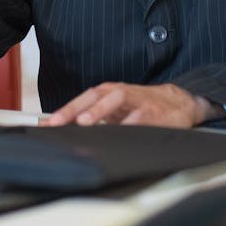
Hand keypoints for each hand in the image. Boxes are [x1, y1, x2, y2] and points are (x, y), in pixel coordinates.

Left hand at [44, 82, 217, 127]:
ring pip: (116, 99)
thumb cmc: (141, 106)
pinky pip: (140, 116)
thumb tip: (62, 130)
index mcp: (108, 93)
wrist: (178, 103)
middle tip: (58, 122)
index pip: (82, 99)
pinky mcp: (154, 111)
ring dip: (99, 110)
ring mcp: (137, 100)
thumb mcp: (115, 110)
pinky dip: (129, 123)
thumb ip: (92, 117)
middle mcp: (120, 93)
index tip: (47, 124)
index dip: (64, 110)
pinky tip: (119, 132)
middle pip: (95, 96)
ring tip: (85, 122)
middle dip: (75, 108)